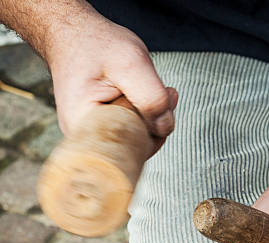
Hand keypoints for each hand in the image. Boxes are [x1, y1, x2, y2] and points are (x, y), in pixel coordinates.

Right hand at [44, 8, 177, 154]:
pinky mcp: (105, 128)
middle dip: (157, 120)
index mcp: (84, 127)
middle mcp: (86, 137)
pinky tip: (147, 93)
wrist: (73, 36)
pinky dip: (146, 113)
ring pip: (139, 138)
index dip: (154, 131)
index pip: (131, 150)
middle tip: (164, 90)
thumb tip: (165, 127)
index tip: (157, 99)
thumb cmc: (94, 45)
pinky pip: (134, 130)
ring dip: (153, 115)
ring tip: (151, 86)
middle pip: (137, 146)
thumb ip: (152, 98)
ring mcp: (95, 134)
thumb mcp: (130, 64)